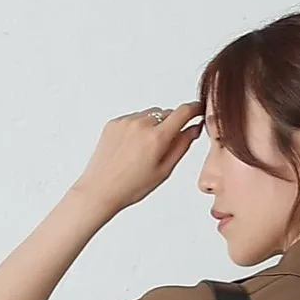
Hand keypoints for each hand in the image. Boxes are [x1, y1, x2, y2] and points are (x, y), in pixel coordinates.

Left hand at [71, 102, 203, 215]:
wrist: (100, 189)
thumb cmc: (131, 187)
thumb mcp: (163, 171)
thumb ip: (181, 146)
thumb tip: (193, 129)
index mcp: (157, 138)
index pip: (182, 112)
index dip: (194, 109)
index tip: (199, 109)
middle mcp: (142, 124)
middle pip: (166, 113)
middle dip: (171, 124)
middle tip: (164, 147)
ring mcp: (126, 121)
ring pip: (150, 115)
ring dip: (154, 125)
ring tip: (145, 151)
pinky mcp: (115, 122)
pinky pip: (134, 119)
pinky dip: (138, 128)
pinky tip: (132, 148)